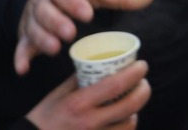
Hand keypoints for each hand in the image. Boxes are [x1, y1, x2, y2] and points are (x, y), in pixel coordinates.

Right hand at [14, 0, 153, 74]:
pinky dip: (20, 58)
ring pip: (32, 29)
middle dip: (57, 22)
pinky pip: (20, 48)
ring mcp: (31, 20)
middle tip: (70, 33)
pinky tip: (24, 69)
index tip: (87, 13)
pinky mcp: (24, 38)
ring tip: (55, 49)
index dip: (74, 2)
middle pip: (46, 12)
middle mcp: (43, 3)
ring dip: (42, 39)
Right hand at [25, 63, 150, 129]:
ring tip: (132, 103)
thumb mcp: (58, 94)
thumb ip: (79, 79)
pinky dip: (125, 127)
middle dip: (143, 91)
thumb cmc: (44, 118)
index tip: (142, 65)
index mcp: (79, 103)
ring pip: (129, 125)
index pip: (115, 85)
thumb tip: (100, 64)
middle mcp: (89, 122)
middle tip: (144, 83)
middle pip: (130, 105)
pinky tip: (123, 120)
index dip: (134, 73)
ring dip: (135, 112)